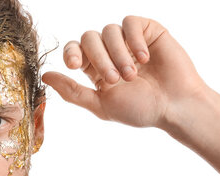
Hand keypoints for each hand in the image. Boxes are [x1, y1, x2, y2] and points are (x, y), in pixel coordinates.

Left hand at [43, 16, 206, 128]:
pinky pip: (130, 23)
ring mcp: (128, 40)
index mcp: (95, 68)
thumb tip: (44, 76)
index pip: (74, 49)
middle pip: (89, 38)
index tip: (74, 65)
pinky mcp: (148, 30)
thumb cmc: (139, 110)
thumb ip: (72, 91)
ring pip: (109, 31)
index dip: (71, 53)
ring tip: (133, 75)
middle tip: (114, 80)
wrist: (175, 106)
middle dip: (99, 59)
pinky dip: (134, 40)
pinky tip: (144, 58)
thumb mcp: (101, 104)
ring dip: (118, 54)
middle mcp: (109, 51)